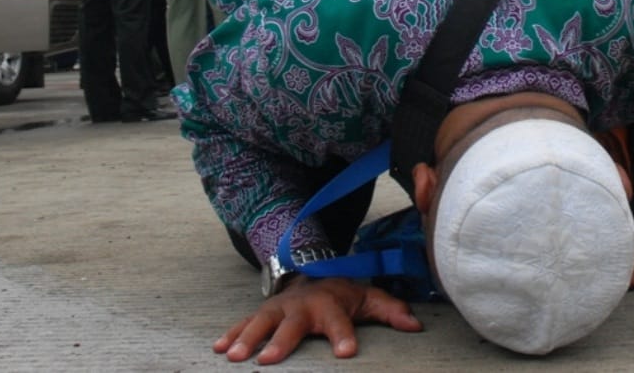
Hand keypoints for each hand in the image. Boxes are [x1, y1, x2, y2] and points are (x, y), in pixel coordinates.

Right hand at [214, 276, 421, 364]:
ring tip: (233, 357)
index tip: (346, 354)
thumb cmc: (342, 293)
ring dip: (246, 339)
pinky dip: (230, 334)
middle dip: (280, 342)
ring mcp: (279, 309)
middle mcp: (302, 307)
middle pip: (291, 325)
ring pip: (260, 322)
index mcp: (330, 305)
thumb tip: (415, 325)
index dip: (343, 337)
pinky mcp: (262, 314)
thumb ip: (390, 310)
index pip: (340, 323)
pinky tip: (217, 349)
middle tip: (269, 361)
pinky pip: (243, 323)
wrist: (312, 272)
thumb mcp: (368, 297)